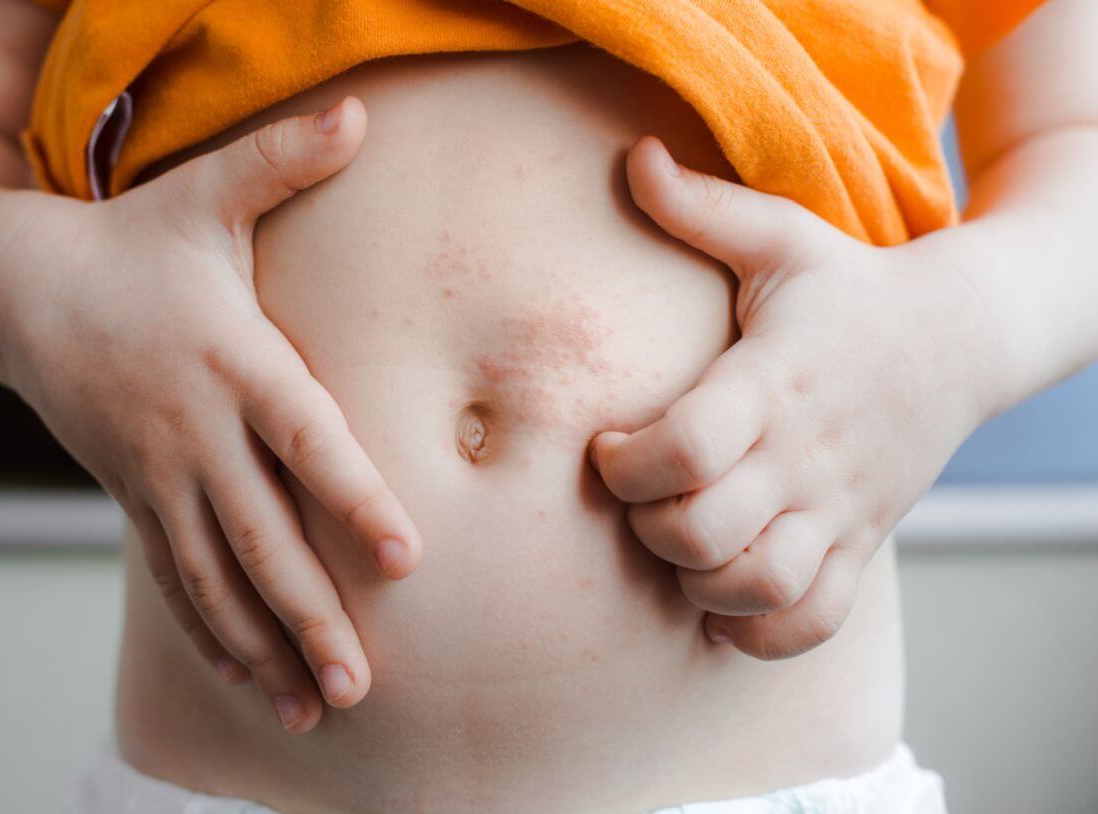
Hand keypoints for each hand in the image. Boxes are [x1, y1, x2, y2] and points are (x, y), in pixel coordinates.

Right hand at [2, 97, 421, 731]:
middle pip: (261, 535)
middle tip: (365, 683)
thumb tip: (360, 110)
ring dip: (269, 646)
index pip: (302, 437)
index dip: (351, 496)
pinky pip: (175, 578)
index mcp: (230, 359)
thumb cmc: (132, 244)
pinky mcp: (135, 498)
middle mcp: (195, 430)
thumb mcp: (203, 196)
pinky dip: (214, 635)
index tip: (404, 555)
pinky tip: (255, 682)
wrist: (20, 289)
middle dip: (313, 613)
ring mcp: (158, 474)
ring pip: (217, 577)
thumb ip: (282, 162)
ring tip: (320, 709)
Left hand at [590, 136, 992, 659]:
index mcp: (773, 381)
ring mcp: (838, 509)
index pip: (688, 448)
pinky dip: (758, 631)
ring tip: (682, 541)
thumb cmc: (851, 287)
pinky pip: (811, 624)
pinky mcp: (860, 545)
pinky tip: (724, 596)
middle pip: (701, 533)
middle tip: (638, 494)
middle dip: (643, 526)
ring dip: (696, 581)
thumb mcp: (782, 238)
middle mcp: (804, 456)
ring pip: (754, 588)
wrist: (961, 337)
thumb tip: (631, 156)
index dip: (626, 461)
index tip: (609, 443)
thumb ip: (701, 207)